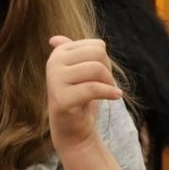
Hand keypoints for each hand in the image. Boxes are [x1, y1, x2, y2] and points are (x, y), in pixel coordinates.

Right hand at [45, 36, 122, 155]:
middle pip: (97, 53)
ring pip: (96, 69)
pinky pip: (94, 88)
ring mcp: (54, 81)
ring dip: (109, 83)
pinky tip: (116, 97)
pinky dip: (110, 93)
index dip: (105, 61)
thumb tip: (54, 39)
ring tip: (108, 92)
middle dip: (108, 70)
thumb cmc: (80, 99)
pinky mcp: (61, 99)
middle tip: (105, 85)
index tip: (99, 77)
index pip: (97, 45)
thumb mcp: (79, 73)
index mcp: (58, 54)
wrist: (73, 130)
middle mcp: (53, 64)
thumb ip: (72, 54)